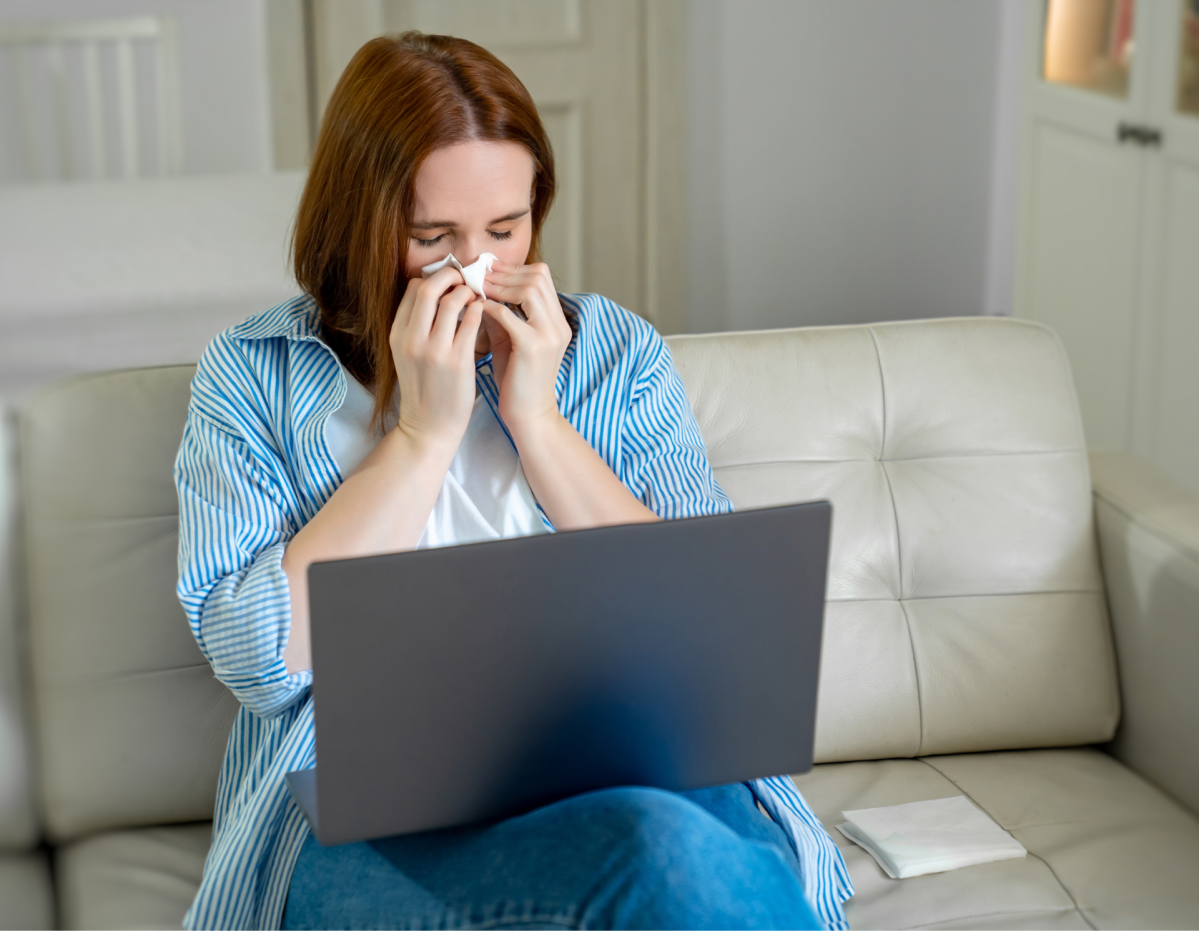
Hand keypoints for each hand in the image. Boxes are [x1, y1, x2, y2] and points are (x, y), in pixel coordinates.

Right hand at [389, 266, 483, 450]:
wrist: (429, 428)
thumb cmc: (424, 389)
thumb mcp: (407, 354)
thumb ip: (416, 326)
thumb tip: (434, 293)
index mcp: (397, 334)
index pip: (413, 289)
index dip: (434, 278)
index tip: (449, 280)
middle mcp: (412, 339)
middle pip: (429, 288)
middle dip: (450, 275)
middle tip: (466, 277)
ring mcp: (434, 350)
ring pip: (452, 300)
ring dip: (468, 291)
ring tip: (477, 295)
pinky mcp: (457, 361)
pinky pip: (472, 321)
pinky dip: (480, 309)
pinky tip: (484, 311)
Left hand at [480, 261, 571, 434]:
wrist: (528, 416)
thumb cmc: (517, 381)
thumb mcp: (509, 341)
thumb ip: (499, 315)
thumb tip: (478, 291)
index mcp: (557, 322)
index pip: (542, 277)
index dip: (513, 269)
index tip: (488, 270)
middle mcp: (558, 325)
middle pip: (538, 276)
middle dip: (504, 272)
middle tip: (478, 274)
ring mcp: (549, 335)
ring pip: (529, 288)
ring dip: (499, 285)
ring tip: (477, 288)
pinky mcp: (534, 348)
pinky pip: (510, 315)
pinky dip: (491, 307)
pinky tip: (476, 309)